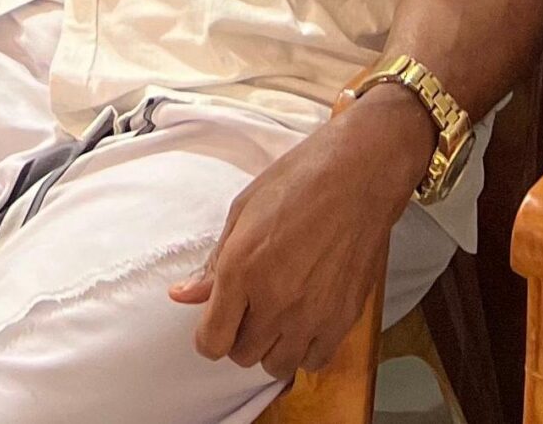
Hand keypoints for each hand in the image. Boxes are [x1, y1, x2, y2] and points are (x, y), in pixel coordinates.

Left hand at [168, 90, 429, 378]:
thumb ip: (213, 263)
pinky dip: (304, 349)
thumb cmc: (298, 183)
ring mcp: (313, 315)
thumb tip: (184, 295)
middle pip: (242, 355)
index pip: (212, 341)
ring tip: (276, 315)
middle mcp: (275, 300)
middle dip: (238, 336)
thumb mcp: (242, 212)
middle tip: (247, 308)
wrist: (358, 177)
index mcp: (242, 270)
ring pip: (277, 365)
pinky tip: (304, 320)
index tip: (214, 323)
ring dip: (270, 347)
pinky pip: (314, 361)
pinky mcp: (344, 318)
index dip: (207, 337)